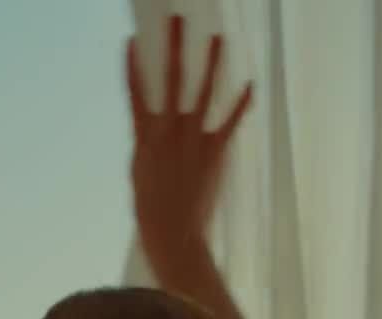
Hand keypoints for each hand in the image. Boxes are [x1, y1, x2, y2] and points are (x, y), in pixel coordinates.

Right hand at [126, 14, 252, 276]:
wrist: (174, 234)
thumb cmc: (151, 213)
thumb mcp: (139, 176)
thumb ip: (146, 148)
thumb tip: (150, 133)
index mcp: (144, 137)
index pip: (135, 93)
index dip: (132, 67)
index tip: (131, 42)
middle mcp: (169, 131)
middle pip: (171, 79)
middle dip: (174, 46)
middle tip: (176, 20)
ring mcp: (193, 139)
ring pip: (203, 91)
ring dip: (211, 62)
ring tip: (217, 38)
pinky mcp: (215, 152)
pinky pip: (230, 122)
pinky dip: (241, 103)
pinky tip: (250, 84)